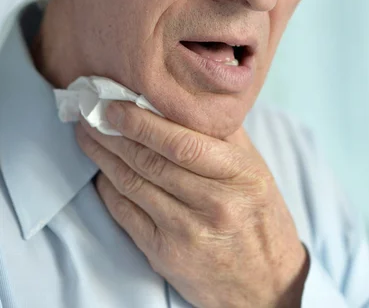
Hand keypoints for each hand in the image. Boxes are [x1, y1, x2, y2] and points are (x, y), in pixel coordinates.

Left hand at [76, 103, 308, 307]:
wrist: (266, 283)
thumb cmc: (258, 215)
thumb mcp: (254, 168)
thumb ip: (222, 133)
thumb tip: (182, 97)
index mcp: (238, 175)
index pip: (181, 143)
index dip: (142, 122)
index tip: (116, 105)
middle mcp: (213, 204)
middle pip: (151, 162)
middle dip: (114, 133)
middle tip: (91, 113)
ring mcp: (187, 233)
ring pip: (134, 185)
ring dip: (104, 157)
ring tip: (89, 135)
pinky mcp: (166, 255)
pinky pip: (126, 215)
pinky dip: (109, 189)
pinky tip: (101, 171)